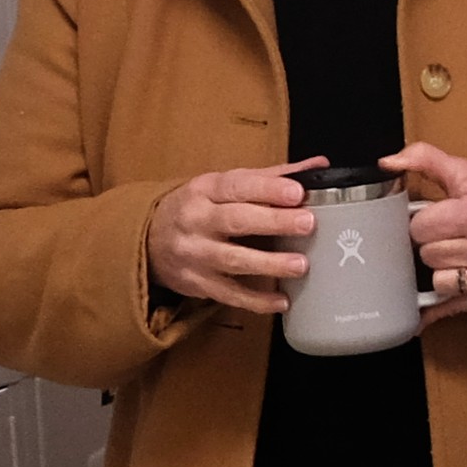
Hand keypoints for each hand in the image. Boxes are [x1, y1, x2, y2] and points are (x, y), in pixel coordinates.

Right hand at [145, 157, 319, 315]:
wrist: (148, 239)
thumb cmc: (200, 209)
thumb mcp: (224, 186)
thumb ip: (270, 178)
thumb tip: (318, 166)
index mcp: (205, 190)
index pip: (237, 186)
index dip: (267, 189)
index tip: (297, 192)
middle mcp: (197, 220)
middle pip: (236, 221)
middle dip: (274, 222)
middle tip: (308, 224)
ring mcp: (196, 254)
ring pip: (233, 260)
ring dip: (269, 263)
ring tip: (300, 265)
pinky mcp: (198, 282)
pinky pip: (229, 294)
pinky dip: (257, 300)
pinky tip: (282, 301)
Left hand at [385, 142, 466, 318]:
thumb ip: (425, 159)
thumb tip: (387, 163)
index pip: (420, 227)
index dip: (423, 221)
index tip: (435, 219)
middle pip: (427, 254)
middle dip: (432, 244)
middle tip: (447, 237)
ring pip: (437, 280)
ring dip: (440, 269)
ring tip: (455, 256)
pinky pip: (449, 306)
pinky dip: (437, 303)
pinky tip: (424, 306)